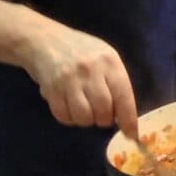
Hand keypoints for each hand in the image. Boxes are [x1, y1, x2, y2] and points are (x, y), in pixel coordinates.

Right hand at [18, 22, 139, 137]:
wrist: (44, 40)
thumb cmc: (81, 50)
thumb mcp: (105, 57)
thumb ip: (115, 82)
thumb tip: (124, 115)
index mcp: (109, 61)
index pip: (123, 95)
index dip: (128, 119)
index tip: (131, 134)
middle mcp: (90, 70)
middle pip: (103, 109)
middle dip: (104, 119)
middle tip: (101, 115)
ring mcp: (69, 80)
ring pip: (84, 116)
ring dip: (86, 120)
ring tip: (85, 110)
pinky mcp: (51, 89)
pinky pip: (64, 116)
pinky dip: (69, 118)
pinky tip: (69, 108)